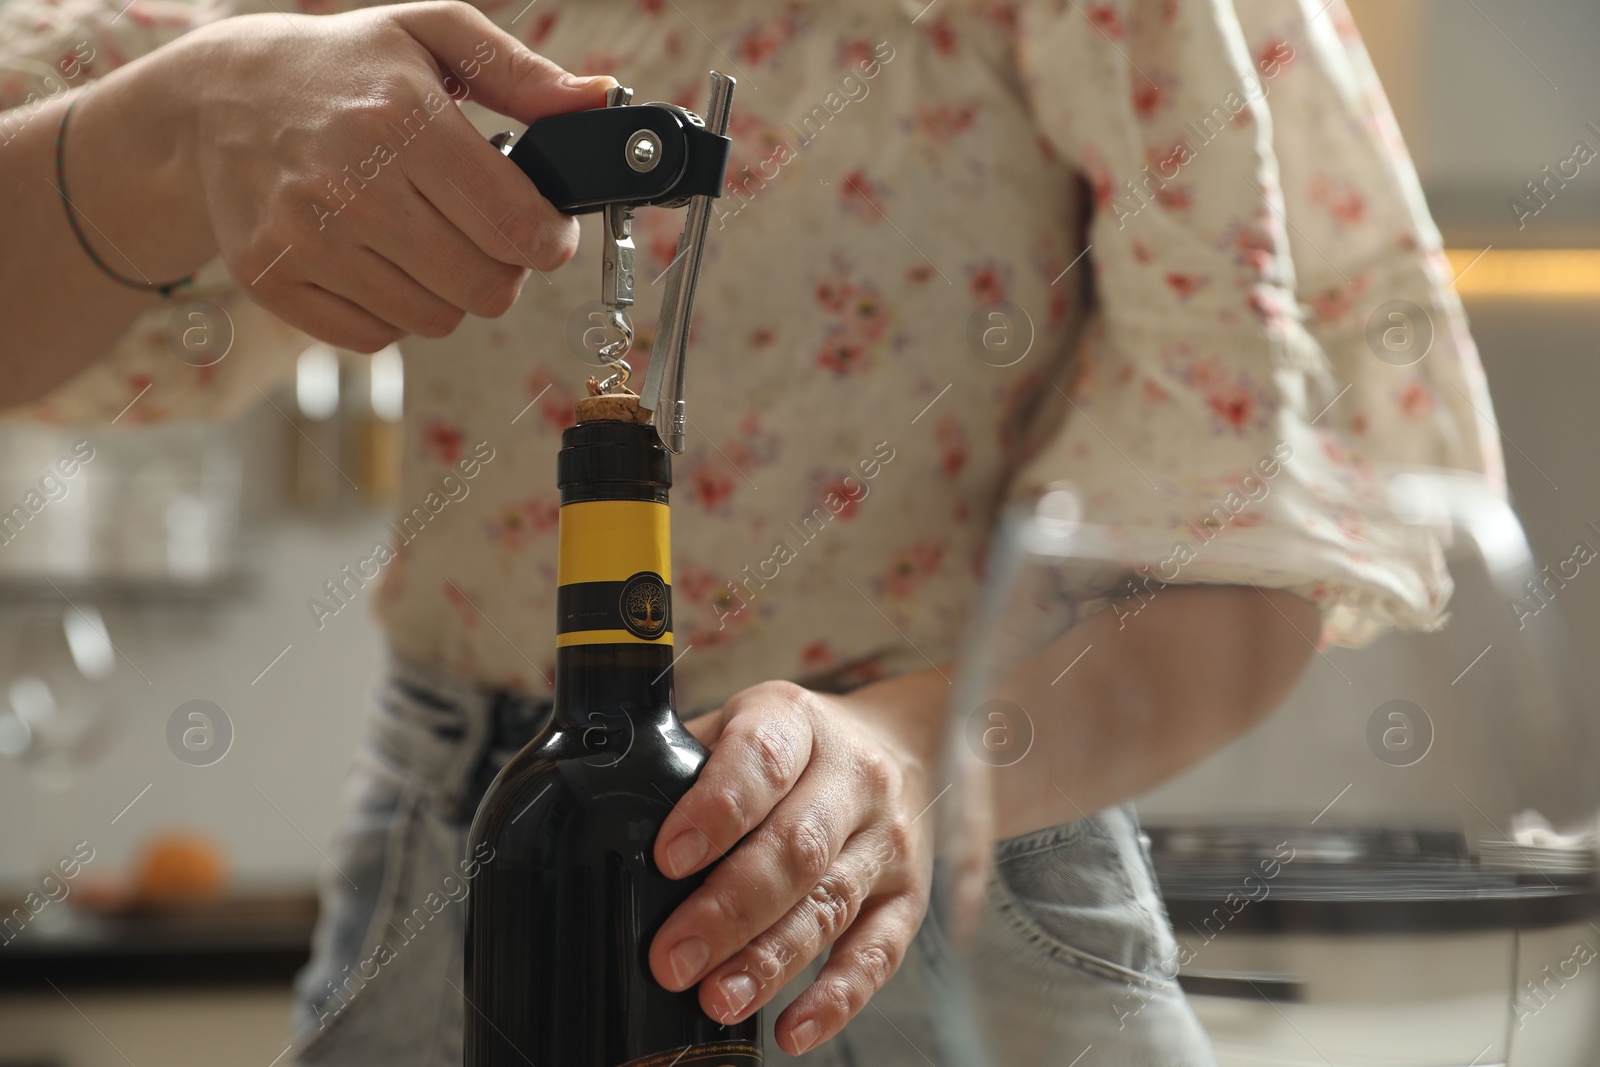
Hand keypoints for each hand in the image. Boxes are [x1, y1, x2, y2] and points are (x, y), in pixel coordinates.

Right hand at [165, 1, 611, 349]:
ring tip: (427, 239)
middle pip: (484, 286)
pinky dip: (393, 312)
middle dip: (505, 268)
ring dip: (449, 291)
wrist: (218, 97)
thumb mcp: (434, 37)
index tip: (545, 229)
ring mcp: (305, 239)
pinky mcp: (273, 279)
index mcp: (400, 119)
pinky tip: (381, 262)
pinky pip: (375, 337)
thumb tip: (596, 102)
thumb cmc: (343, 67)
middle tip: (487, 235)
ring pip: (435, 320)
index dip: (550, 239)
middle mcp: (349, 185)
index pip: (516, 225)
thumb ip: (523, 75)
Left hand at [649, 678, 939, 1055]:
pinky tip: (793, 1030)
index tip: (668, 858)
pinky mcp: (908, 898)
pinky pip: (879, 954)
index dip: (718, 809)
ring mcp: (886, 841)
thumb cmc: (794, 746)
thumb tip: (603, 825)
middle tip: (672, 957)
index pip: (763, 761)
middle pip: (796, 847)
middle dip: (729, 909)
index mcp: (797, 723)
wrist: (904, 743)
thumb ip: (684, 764)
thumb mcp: (740, 724)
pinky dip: (837, 999)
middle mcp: (853, 778)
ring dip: (770, 960)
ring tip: (716, 998)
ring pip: (830, 904)